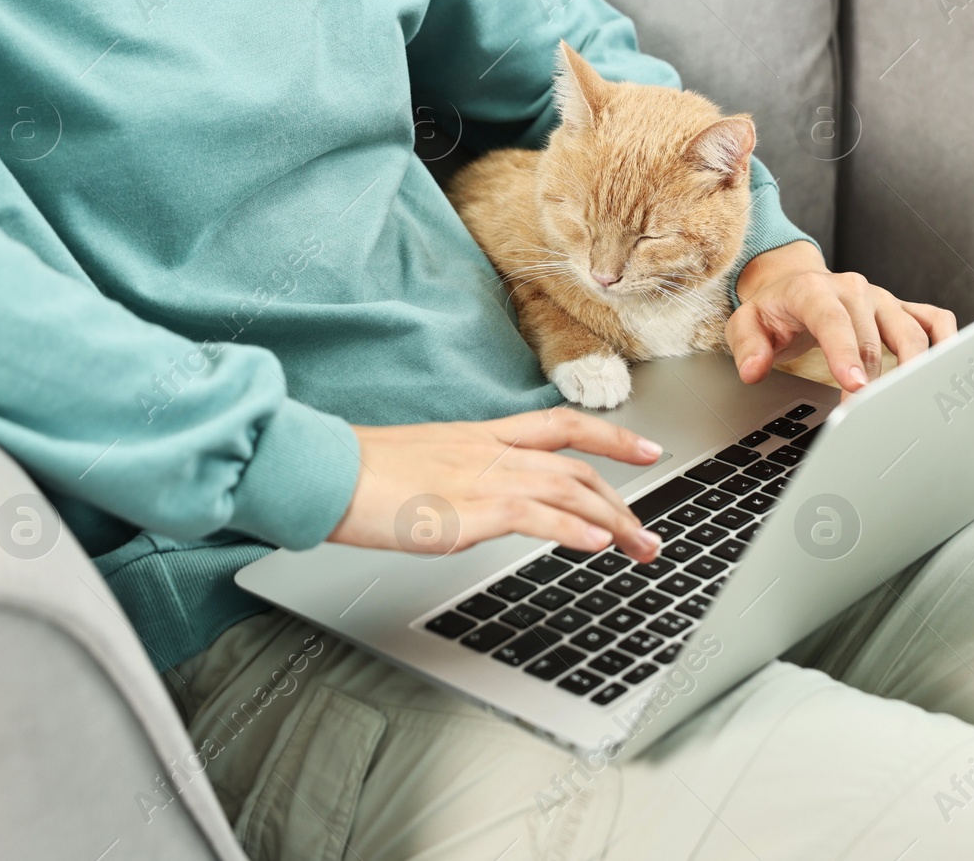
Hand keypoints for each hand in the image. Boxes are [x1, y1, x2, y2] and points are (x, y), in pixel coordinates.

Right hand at [328, 409, 664, 561]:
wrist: (324, 471)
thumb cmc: (360, 474)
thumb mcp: (425, 465)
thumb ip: (462, 476)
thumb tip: (480, 500)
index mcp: (481, 435)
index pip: (562, 425)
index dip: (612, 436)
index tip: (648, 449)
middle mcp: (490, 450)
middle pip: (578, 465)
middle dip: (624, 500)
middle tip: (649, 536)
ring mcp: (481, 477)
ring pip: (568, 489)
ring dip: (614, 521)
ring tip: (640, 548)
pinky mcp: (467, 509)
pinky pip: (535, 515)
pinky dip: (572, 529)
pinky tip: (596, 546)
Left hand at [728, 241, 957, 396]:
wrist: (793, 284)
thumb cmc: (774, 310)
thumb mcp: (746, 324)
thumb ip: (747, 346)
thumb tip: (754, 369)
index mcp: (814, 290)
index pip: (833, 319)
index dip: (845, 353)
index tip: (854, 386)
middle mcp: (854, 289)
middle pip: (871, 339)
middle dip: (870, 381)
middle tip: (863, 417)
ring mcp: (882, 299)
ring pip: (910, 332)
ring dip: (911, 371)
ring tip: (905, 404)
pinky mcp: (901, 308)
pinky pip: (935, 319)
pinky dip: (946, 341)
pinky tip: (944, 368)